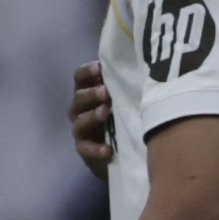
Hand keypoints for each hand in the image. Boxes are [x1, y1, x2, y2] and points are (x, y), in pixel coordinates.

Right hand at [71, 62, 115, 179]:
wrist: (119, 152)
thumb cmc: (121, 117)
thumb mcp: (122, 100)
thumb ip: (123, 86)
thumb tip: (139, 67)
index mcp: (87, 93)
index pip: (79, 78)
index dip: (87, 72)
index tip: (99, 68)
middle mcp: (80, 109)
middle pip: (79, 98)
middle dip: (91, 94)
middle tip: (105, 92)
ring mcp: (81, 130)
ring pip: (80, 122)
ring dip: (92, 116)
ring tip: (105, 112)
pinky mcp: (85, 149)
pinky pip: (85, 148)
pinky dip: (95, 149)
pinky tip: (107, 149)